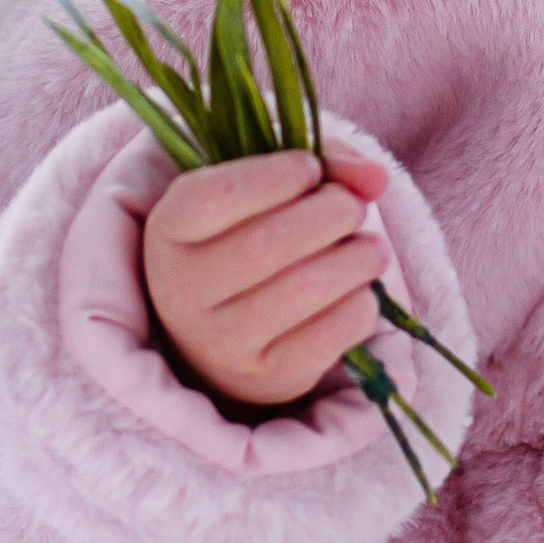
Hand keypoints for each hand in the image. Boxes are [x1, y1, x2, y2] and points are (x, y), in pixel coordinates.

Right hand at [142, 145, 393, 409]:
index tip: (310, 168)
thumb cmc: (249, 234)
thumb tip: (375, 177)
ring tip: (371, 247)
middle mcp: (181, 292)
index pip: (216, 197)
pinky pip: (330, 335)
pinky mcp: (266, 379)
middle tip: (352, 207)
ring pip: (304, 290)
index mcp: (168, 231)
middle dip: (330, 213)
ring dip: (356, 259)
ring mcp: (220, 343)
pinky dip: (361, 304)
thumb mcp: (264, 186)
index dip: (274, 176)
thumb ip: (322, 163)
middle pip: (267, 244)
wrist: (225, 329)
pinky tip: (360, 288)